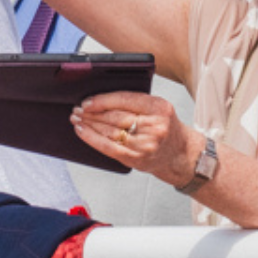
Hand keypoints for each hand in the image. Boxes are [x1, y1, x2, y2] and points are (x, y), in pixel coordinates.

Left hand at [72, 92, 200, 183]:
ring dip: (89, 124)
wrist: (181, 154)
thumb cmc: (164, 127)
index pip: (124, 99)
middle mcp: (154, 126)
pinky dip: (92, 138)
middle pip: (115, 116)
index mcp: (159, 107)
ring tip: (76, 118)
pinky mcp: (137, 158)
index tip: (86, 100)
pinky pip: (109, 147)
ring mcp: (146, 145)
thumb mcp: (156, 108)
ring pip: (110, 131)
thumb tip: (98, 98)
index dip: (102, 100)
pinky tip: (82, 131)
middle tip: (76, 109)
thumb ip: (134, 101)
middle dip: (92, 113)